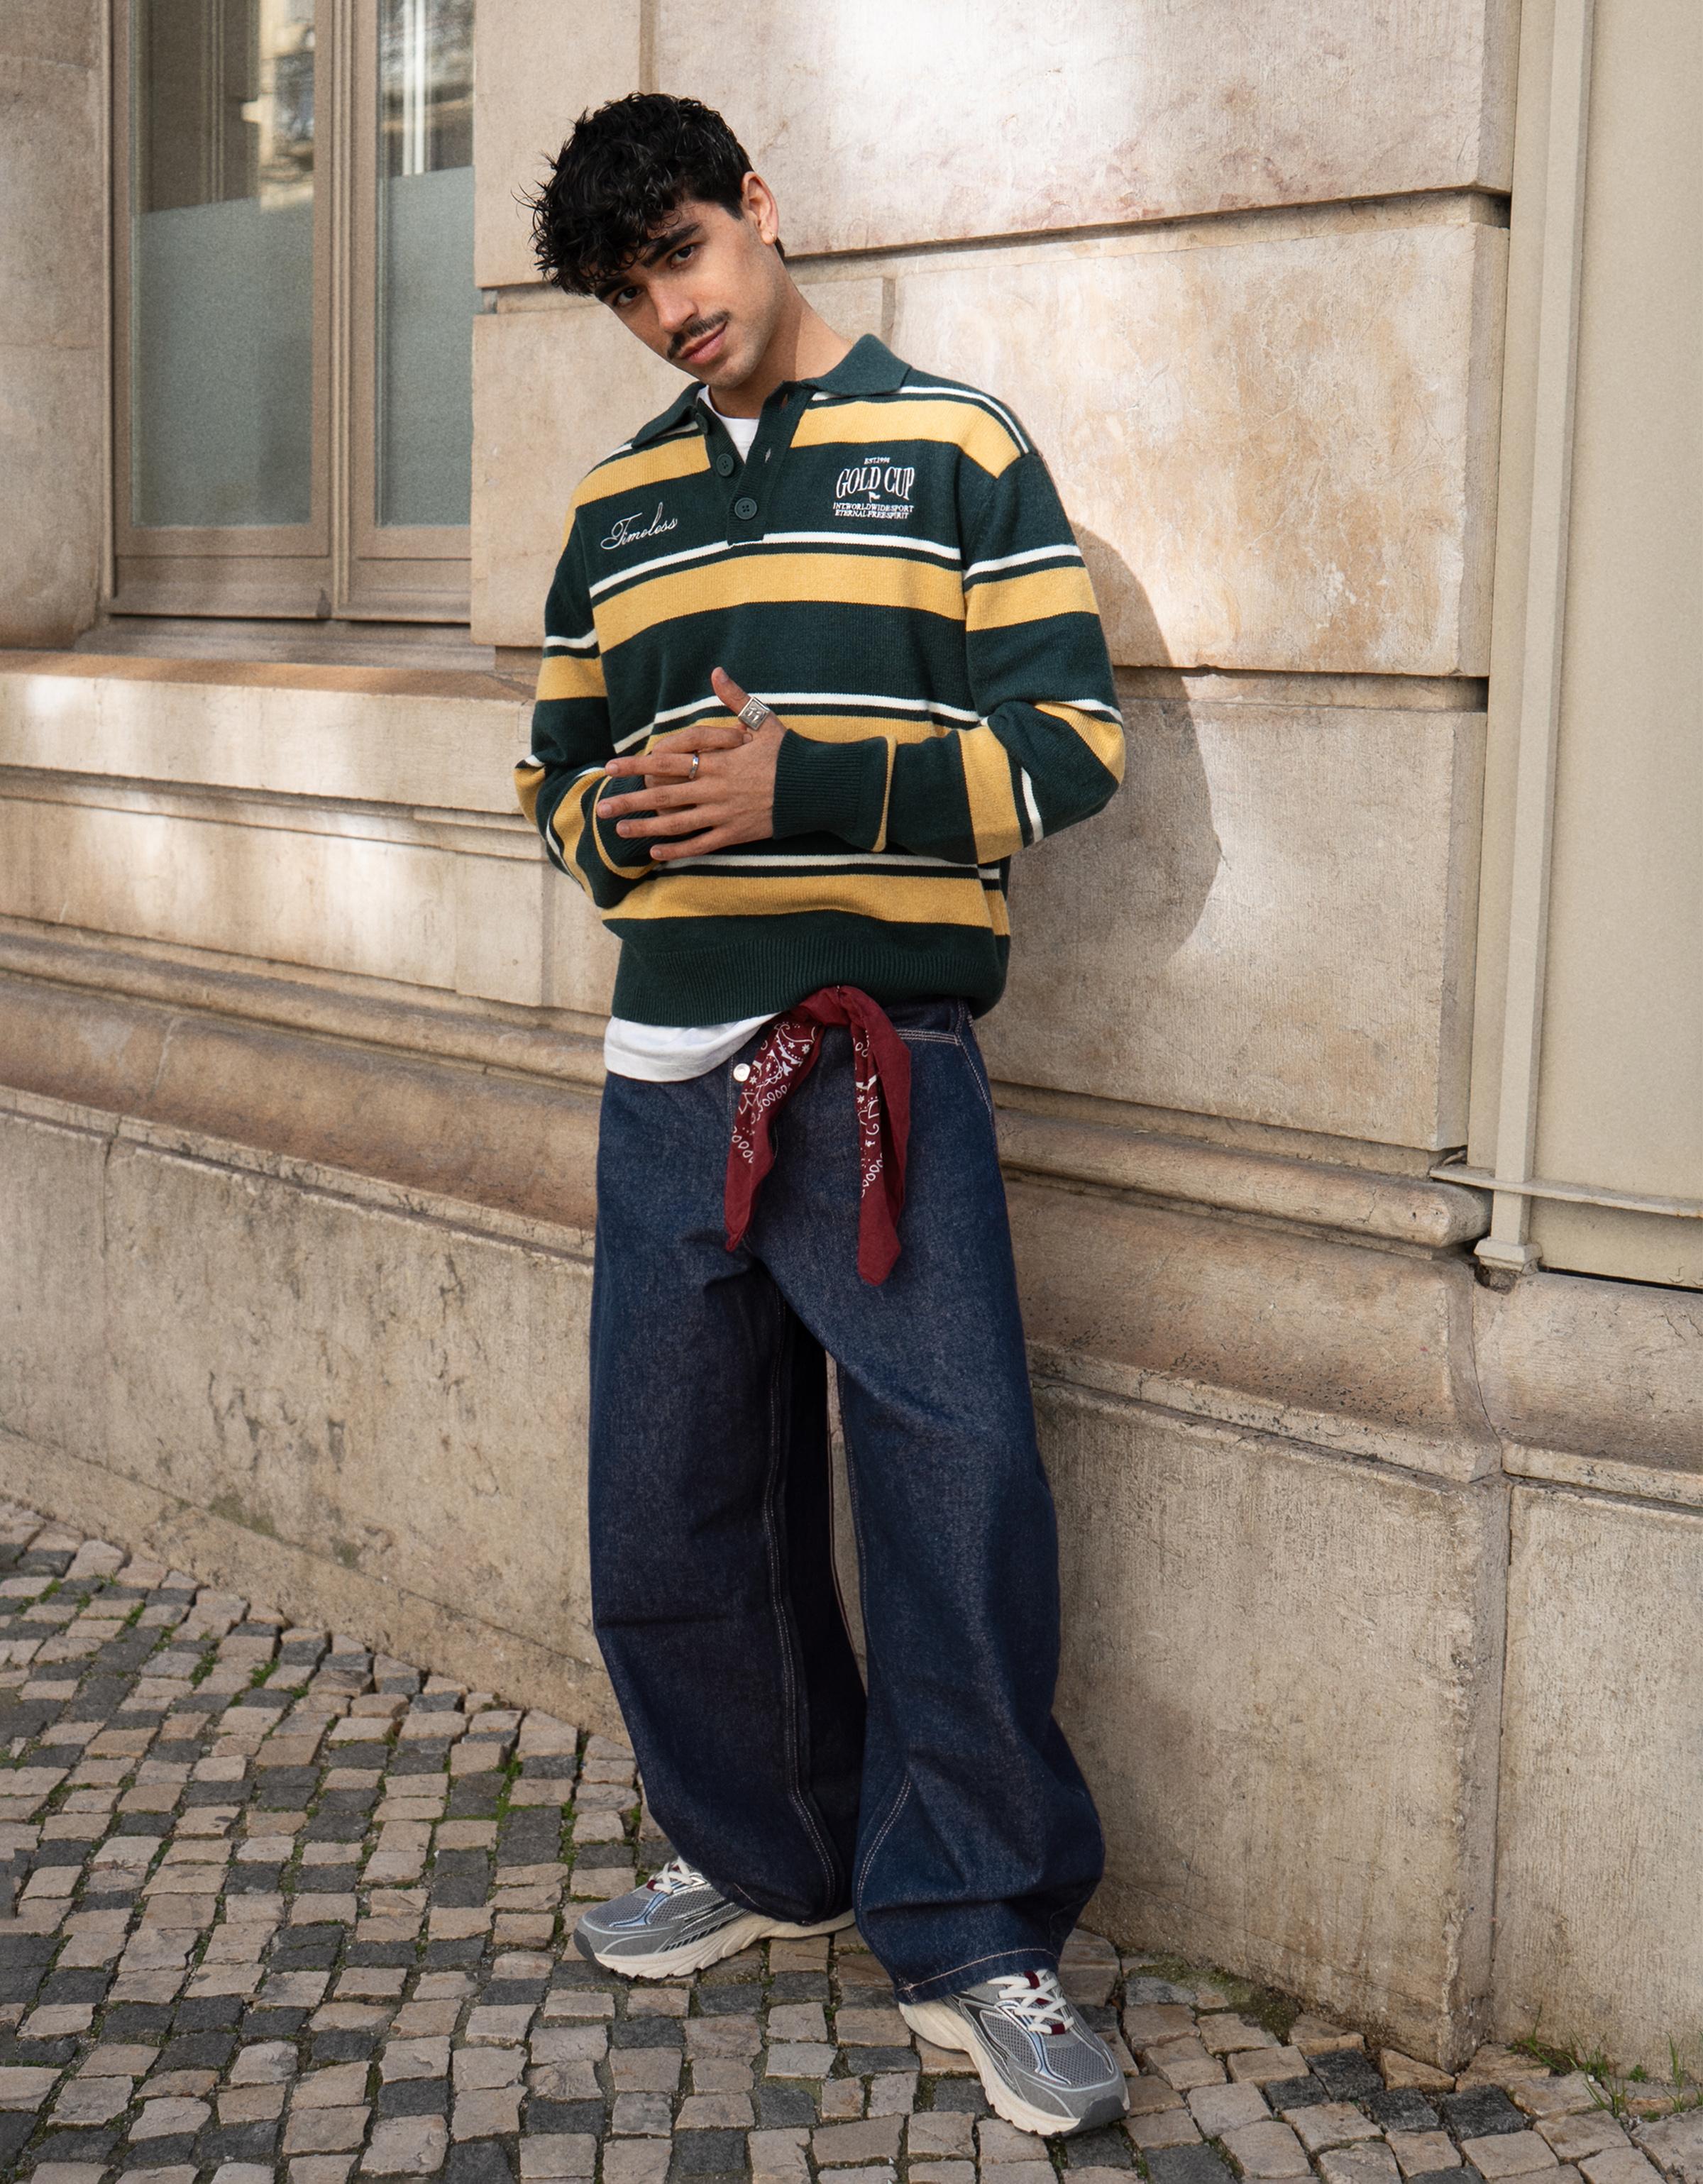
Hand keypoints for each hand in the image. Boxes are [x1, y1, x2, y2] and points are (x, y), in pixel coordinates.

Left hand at [598, 667, 783, 859]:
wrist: (817, 788)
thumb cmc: (791, 754)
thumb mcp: (764, 721)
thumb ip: (735, 698)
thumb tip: (716, 670)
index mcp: (717, 761)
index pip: (667, 762)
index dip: (637, 765)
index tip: (612, 767)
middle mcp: (714, 789)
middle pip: (663, 796)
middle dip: (629, 801)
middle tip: (601, 808)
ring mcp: (723, 814)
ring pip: (676, 824)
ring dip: (645, 828)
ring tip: (619, 830)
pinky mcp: (735, 834)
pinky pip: (700, 845)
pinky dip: (677, 850)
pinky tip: (655, 853)